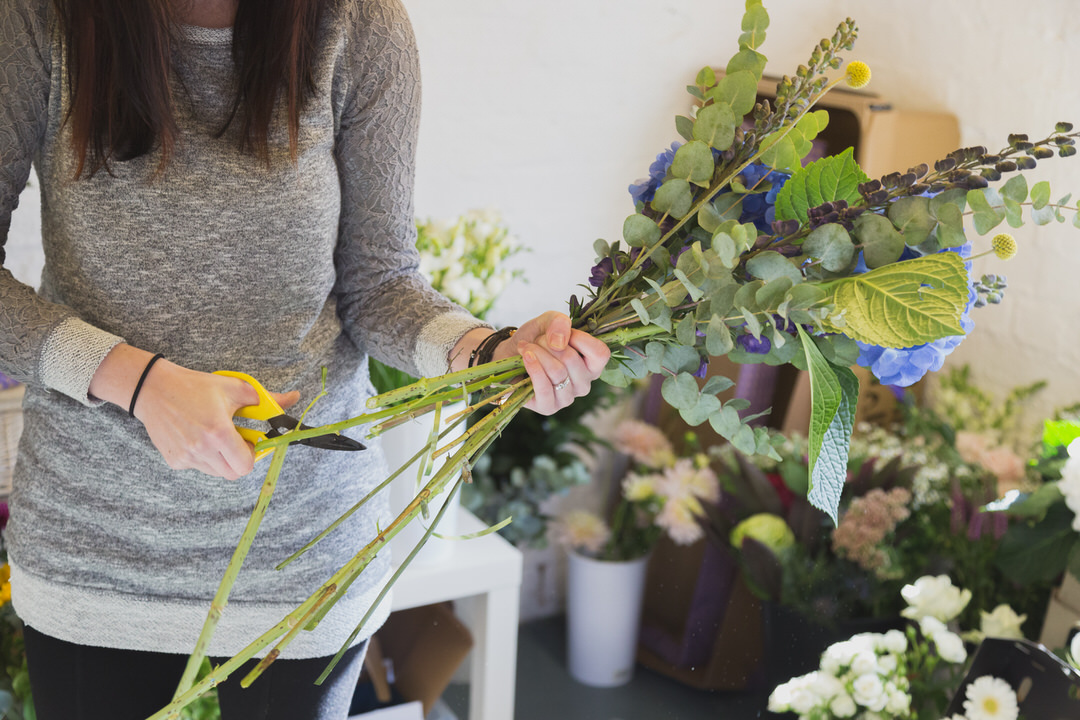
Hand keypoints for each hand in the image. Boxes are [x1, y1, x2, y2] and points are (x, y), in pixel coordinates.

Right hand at [91, 345, 300, 479]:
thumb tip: (294, 398)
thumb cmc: (196, 387)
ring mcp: (185, 457)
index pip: (245, 465)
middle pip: (232, 473)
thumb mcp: (234, 388)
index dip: (252, 455)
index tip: (249, 441)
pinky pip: (198, 467)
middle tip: (235, 441)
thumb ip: (266, 399)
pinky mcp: (174, 460)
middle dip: (239, 460)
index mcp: (218, 432)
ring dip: (222, 459)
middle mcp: (200, 449)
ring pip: (216, 472)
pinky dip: (204, 457)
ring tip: (214, 436)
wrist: (154, 389)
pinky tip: (196, 436)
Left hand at [494, 311, 609, 414]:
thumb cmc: (535, 340)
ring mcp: (568, 398)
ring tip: (526, 347)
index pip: (600, 353)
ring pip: (557, 372)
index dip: (580, 338)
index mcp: (592, 366)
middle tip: (536, 340)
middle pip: (572, 359)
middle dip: (548, 343)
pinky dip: (533, 368)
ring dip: (537, 353)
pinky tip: (525, 357)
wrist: (509, 355)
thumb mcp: (548, 321)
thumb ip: (559, 322)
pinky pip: (545, 387)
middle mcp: (584, 384)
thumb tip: (559, 343)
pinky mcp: (549, 407)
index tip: (561, 332)